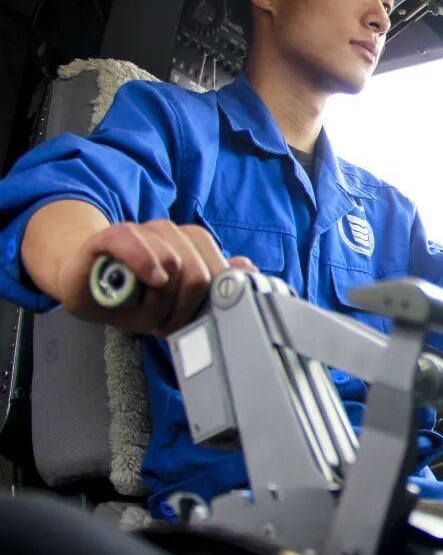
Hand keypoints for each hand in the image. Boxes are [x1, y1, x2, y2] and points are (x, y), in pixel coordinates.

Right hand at [55, 220, 256, 336]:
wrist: (84, 281)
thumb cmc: (133, 293)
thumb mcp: (176, 298)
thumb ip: (212, 282)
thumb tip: (247, 268)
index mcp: (192, 244)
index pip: (219, 270)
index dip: (208, 302)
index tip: (192, 320)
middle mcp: (171, 233)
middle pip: (197, 274)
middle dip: (182, 309)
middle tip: (162, 323)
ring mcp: (142, 232)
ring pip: (171, 263)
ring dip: (157, 301)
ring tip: (142, 310)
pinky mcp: (110, 236)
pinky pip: (132, 241)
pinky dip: (143, 262)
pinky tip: (148, 280)